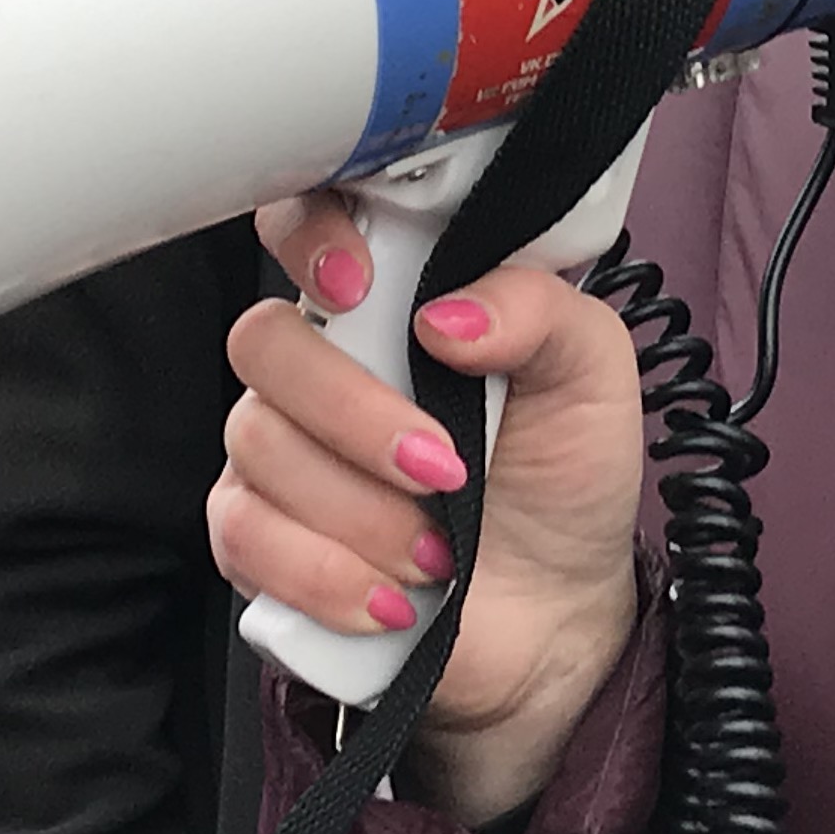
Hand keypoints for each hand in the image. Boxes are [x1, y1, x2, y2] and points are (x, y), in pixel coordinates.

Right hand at [216, 193, 644, 823]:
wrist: (556, 611)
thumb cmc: (564, 478)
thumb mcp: (590, 373)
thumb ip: (536, 309)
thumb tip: (444, 312)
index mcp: (393, 301)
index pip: (301, 221)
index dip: (306, 236)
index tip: (357, 285)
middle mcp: (322, 365)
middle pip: (264, 343)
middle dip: (355, 415)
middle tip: (444, 467)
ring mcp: (280, 450)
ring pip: (258, 448)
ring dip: (363, 515)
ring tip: (439, 550)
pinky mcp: (258, 538)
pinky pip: (244, 537)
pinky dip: (325, 575)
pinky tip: (391, 597)